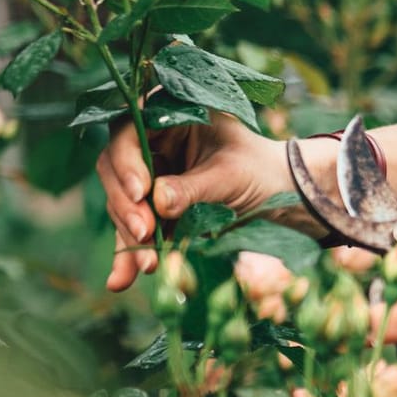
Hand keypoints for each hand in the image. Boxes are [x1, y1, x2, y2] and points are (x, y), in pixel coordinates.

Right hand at [98, 112, 301, 291]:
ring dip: (129, 236)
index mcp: (167, 114)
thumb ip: (194, 187)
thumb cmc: (259, 169)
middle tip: (145, 234)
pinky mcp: (151, 208)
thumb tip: (157, 202)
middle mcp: (150, 142)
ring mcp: (148, 176)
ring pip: (122, 204)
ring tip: (148, 265)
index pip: (128, 132)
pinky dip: (129, 256)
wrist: (279, 193)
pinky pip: (133, 229)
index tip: (142, 193)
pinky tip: (121, 281)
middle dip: (127, 206)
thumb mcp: (230, 175)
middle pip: (117, 171)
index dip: (128, 163)